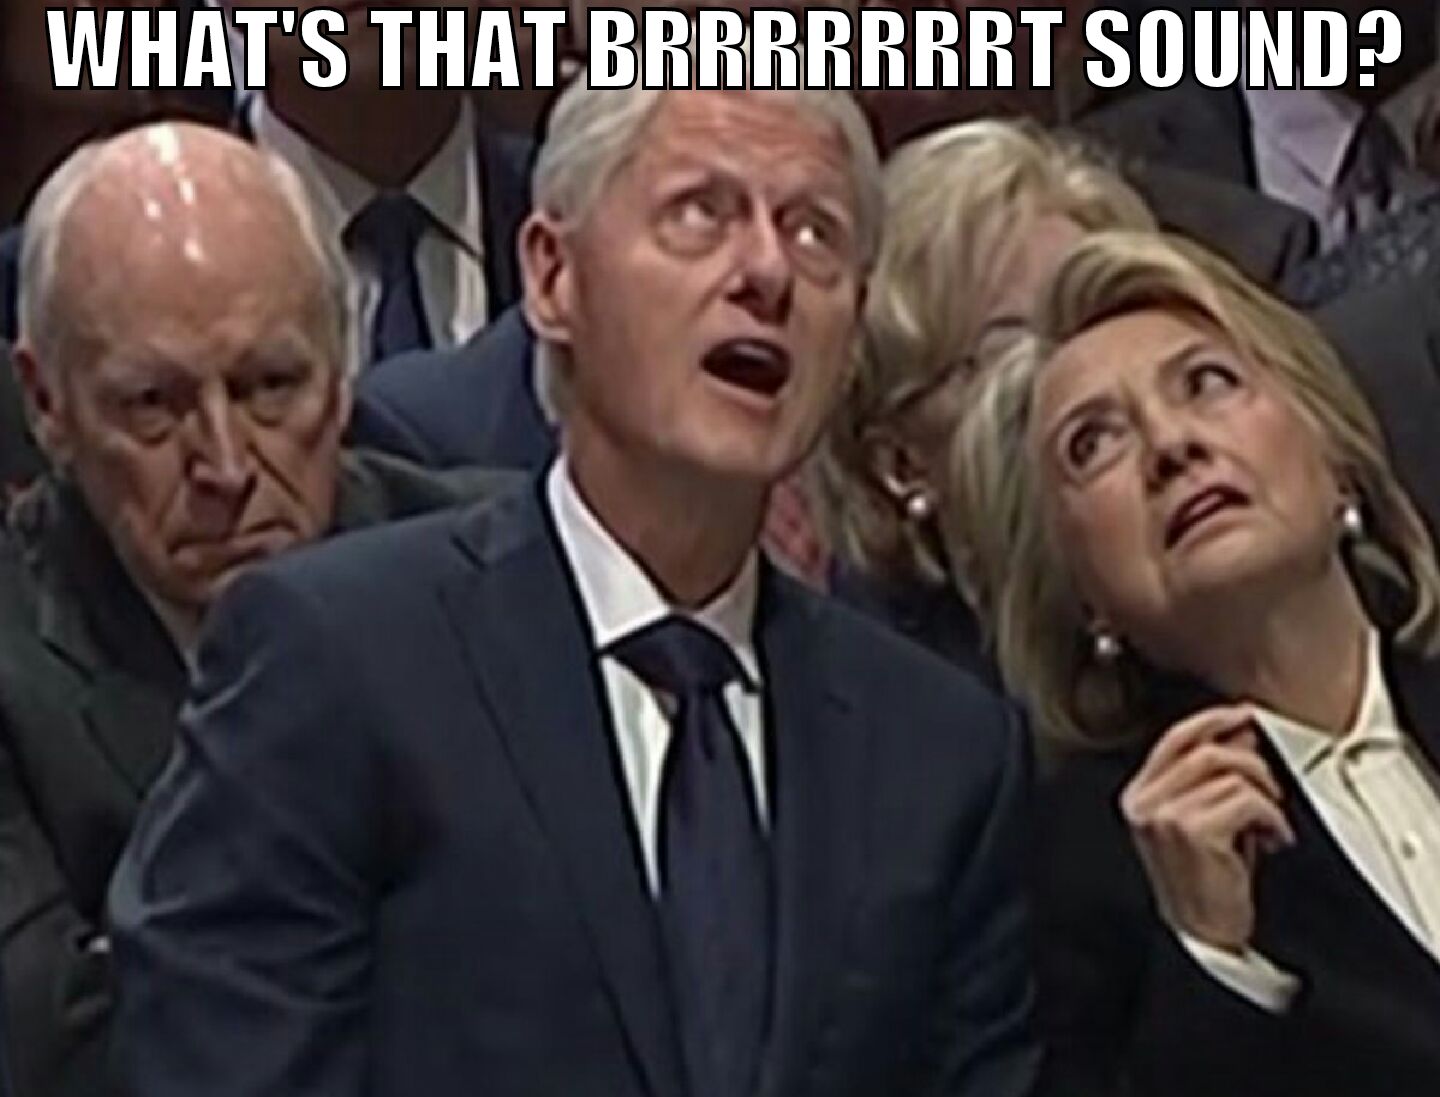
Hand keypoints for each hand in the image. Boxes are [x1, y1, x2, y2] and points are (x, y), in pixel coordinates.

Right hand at [1120, 705, 1294, 953]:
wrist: (1204, 943)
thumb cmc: (1207, 887)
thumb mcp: (1197, 824)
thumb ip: (1207, 781)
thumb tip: (1240, 734)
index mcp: (1137, 797)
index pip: (1175, 738)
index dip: (1214, 720)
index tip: (1245, 717)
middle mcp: (1144, 803)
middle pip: (1208, 749)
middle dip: (1253, 763)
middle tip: (1273, 790)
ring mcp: (1164, 816)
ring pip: (1232, 772)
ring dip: (1267, 797)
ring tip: (1272, 824)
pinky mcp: (1191, 831)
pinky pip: (1246, 799)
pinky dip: (1272, 817)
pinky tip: (1273, 839)